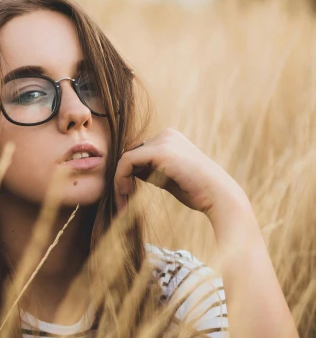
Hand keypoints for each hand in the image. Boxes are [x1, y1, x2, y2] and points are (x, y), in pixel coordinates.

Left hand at [114, 127, 247, 215]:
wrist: (219, 196)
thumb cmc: (196, 192)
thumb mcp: (168, 177)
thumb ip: (150, 170)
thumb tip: (126, 172)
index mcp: (170, 138)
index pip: (138, 153)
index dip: (128, 174)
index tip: (124, 197)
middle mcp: (166, 134)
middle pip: (131, 154)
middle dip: (121, 177)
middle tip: (120, 202)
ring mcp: (163, 141)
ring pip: (126, 158)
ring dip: (118, 181)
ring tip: (121, 203)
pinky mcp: (159, 152)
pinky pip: (126, 161)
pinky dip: (120, 179)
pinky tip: (124, 194)